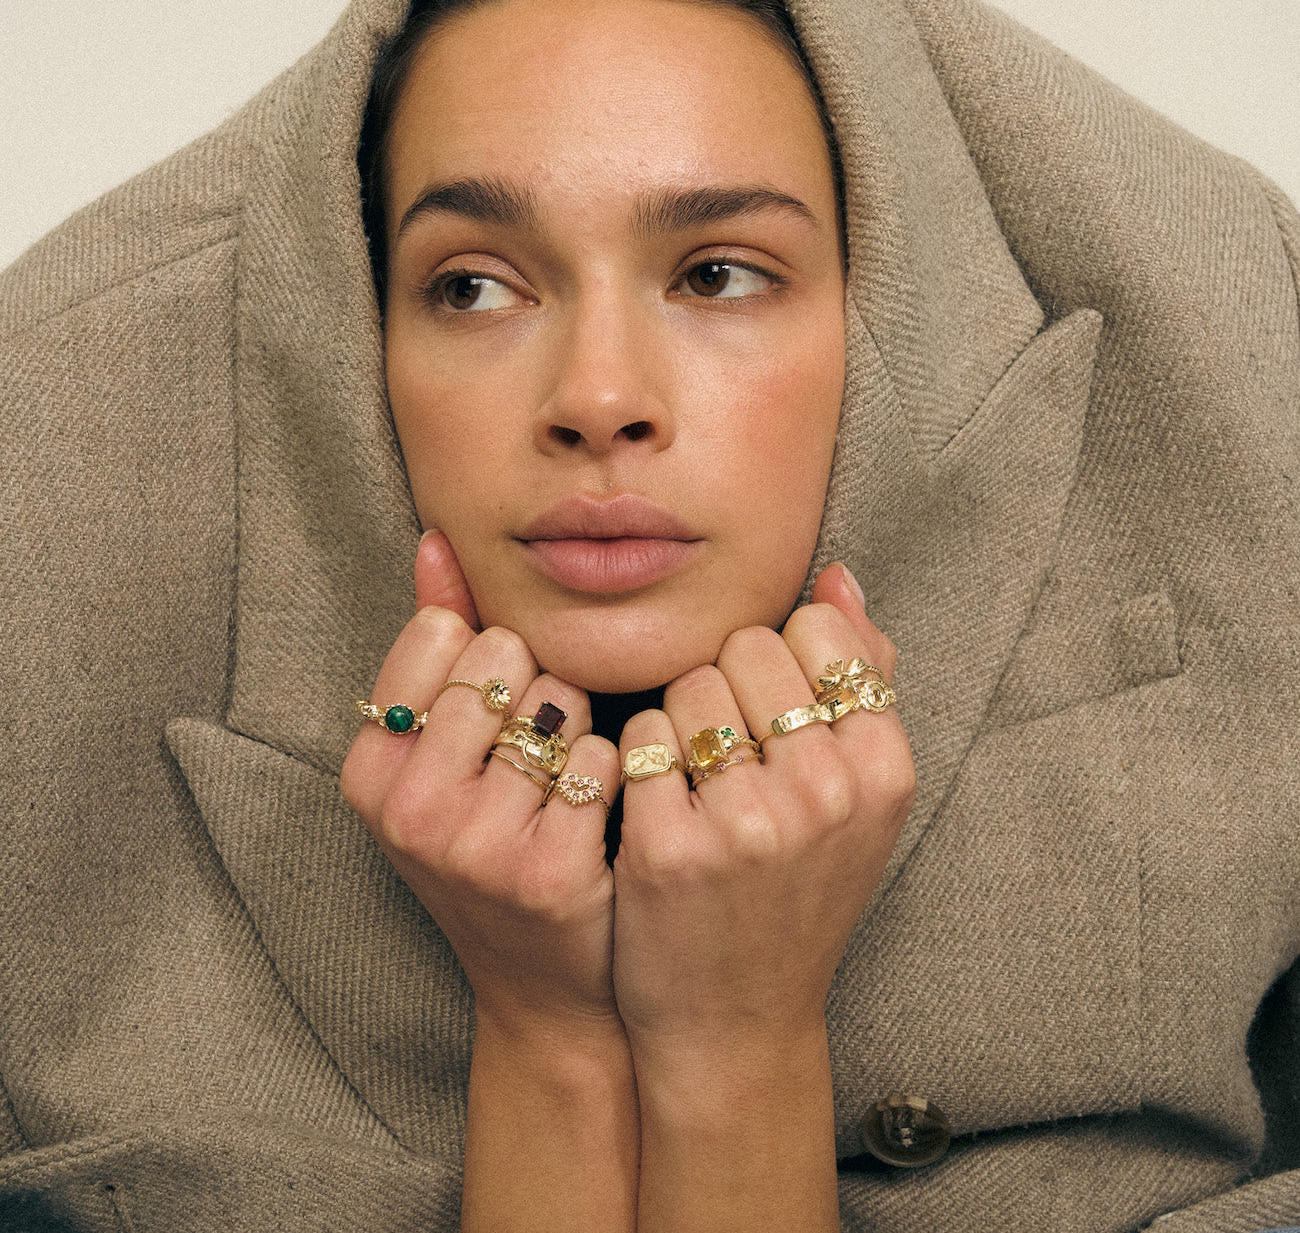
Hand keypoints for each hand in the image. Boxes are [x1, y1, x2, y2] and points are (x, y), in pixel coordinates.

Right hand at [339, 531, 623, 1035]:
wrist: (546, 983)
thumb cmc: (493, 844)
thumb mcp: (440, 753)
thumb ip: (437, 640)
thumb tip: (437, 538)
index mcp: (367, 772)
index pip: (444, 631)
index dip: (490, 659)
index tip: (496, 714)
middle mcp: (408, 809)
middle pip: (504, 657)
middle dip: (538, 688)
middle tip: (534, 757)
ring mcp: (476, 845)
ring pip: (564, 698)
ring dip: (583, 727)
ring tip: (565, 786)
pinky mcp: (552, 870)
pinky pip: (609, 754)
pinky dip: (618, 771)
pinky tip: (603, 817)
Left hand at [611, 562, 914, 1053]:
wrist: (737, 1017)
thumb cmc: (799, 888)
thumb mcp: (860, 795)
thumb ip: (861, 677)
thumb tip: (836, 573)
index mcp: (884, 768)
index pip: (815, 629)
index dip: (781, 664)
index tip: (777, 720)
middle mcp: (827, 791)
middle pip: (748, 646)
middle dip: (729, 686)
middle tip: (733, 758)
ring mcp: (749, 822)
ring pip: (690, 683)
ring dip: (680, 722)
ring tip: (699, 785)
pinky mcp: (670, 848)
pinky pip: (640, 736)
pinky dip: (639, 762)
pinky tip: (659, 810)